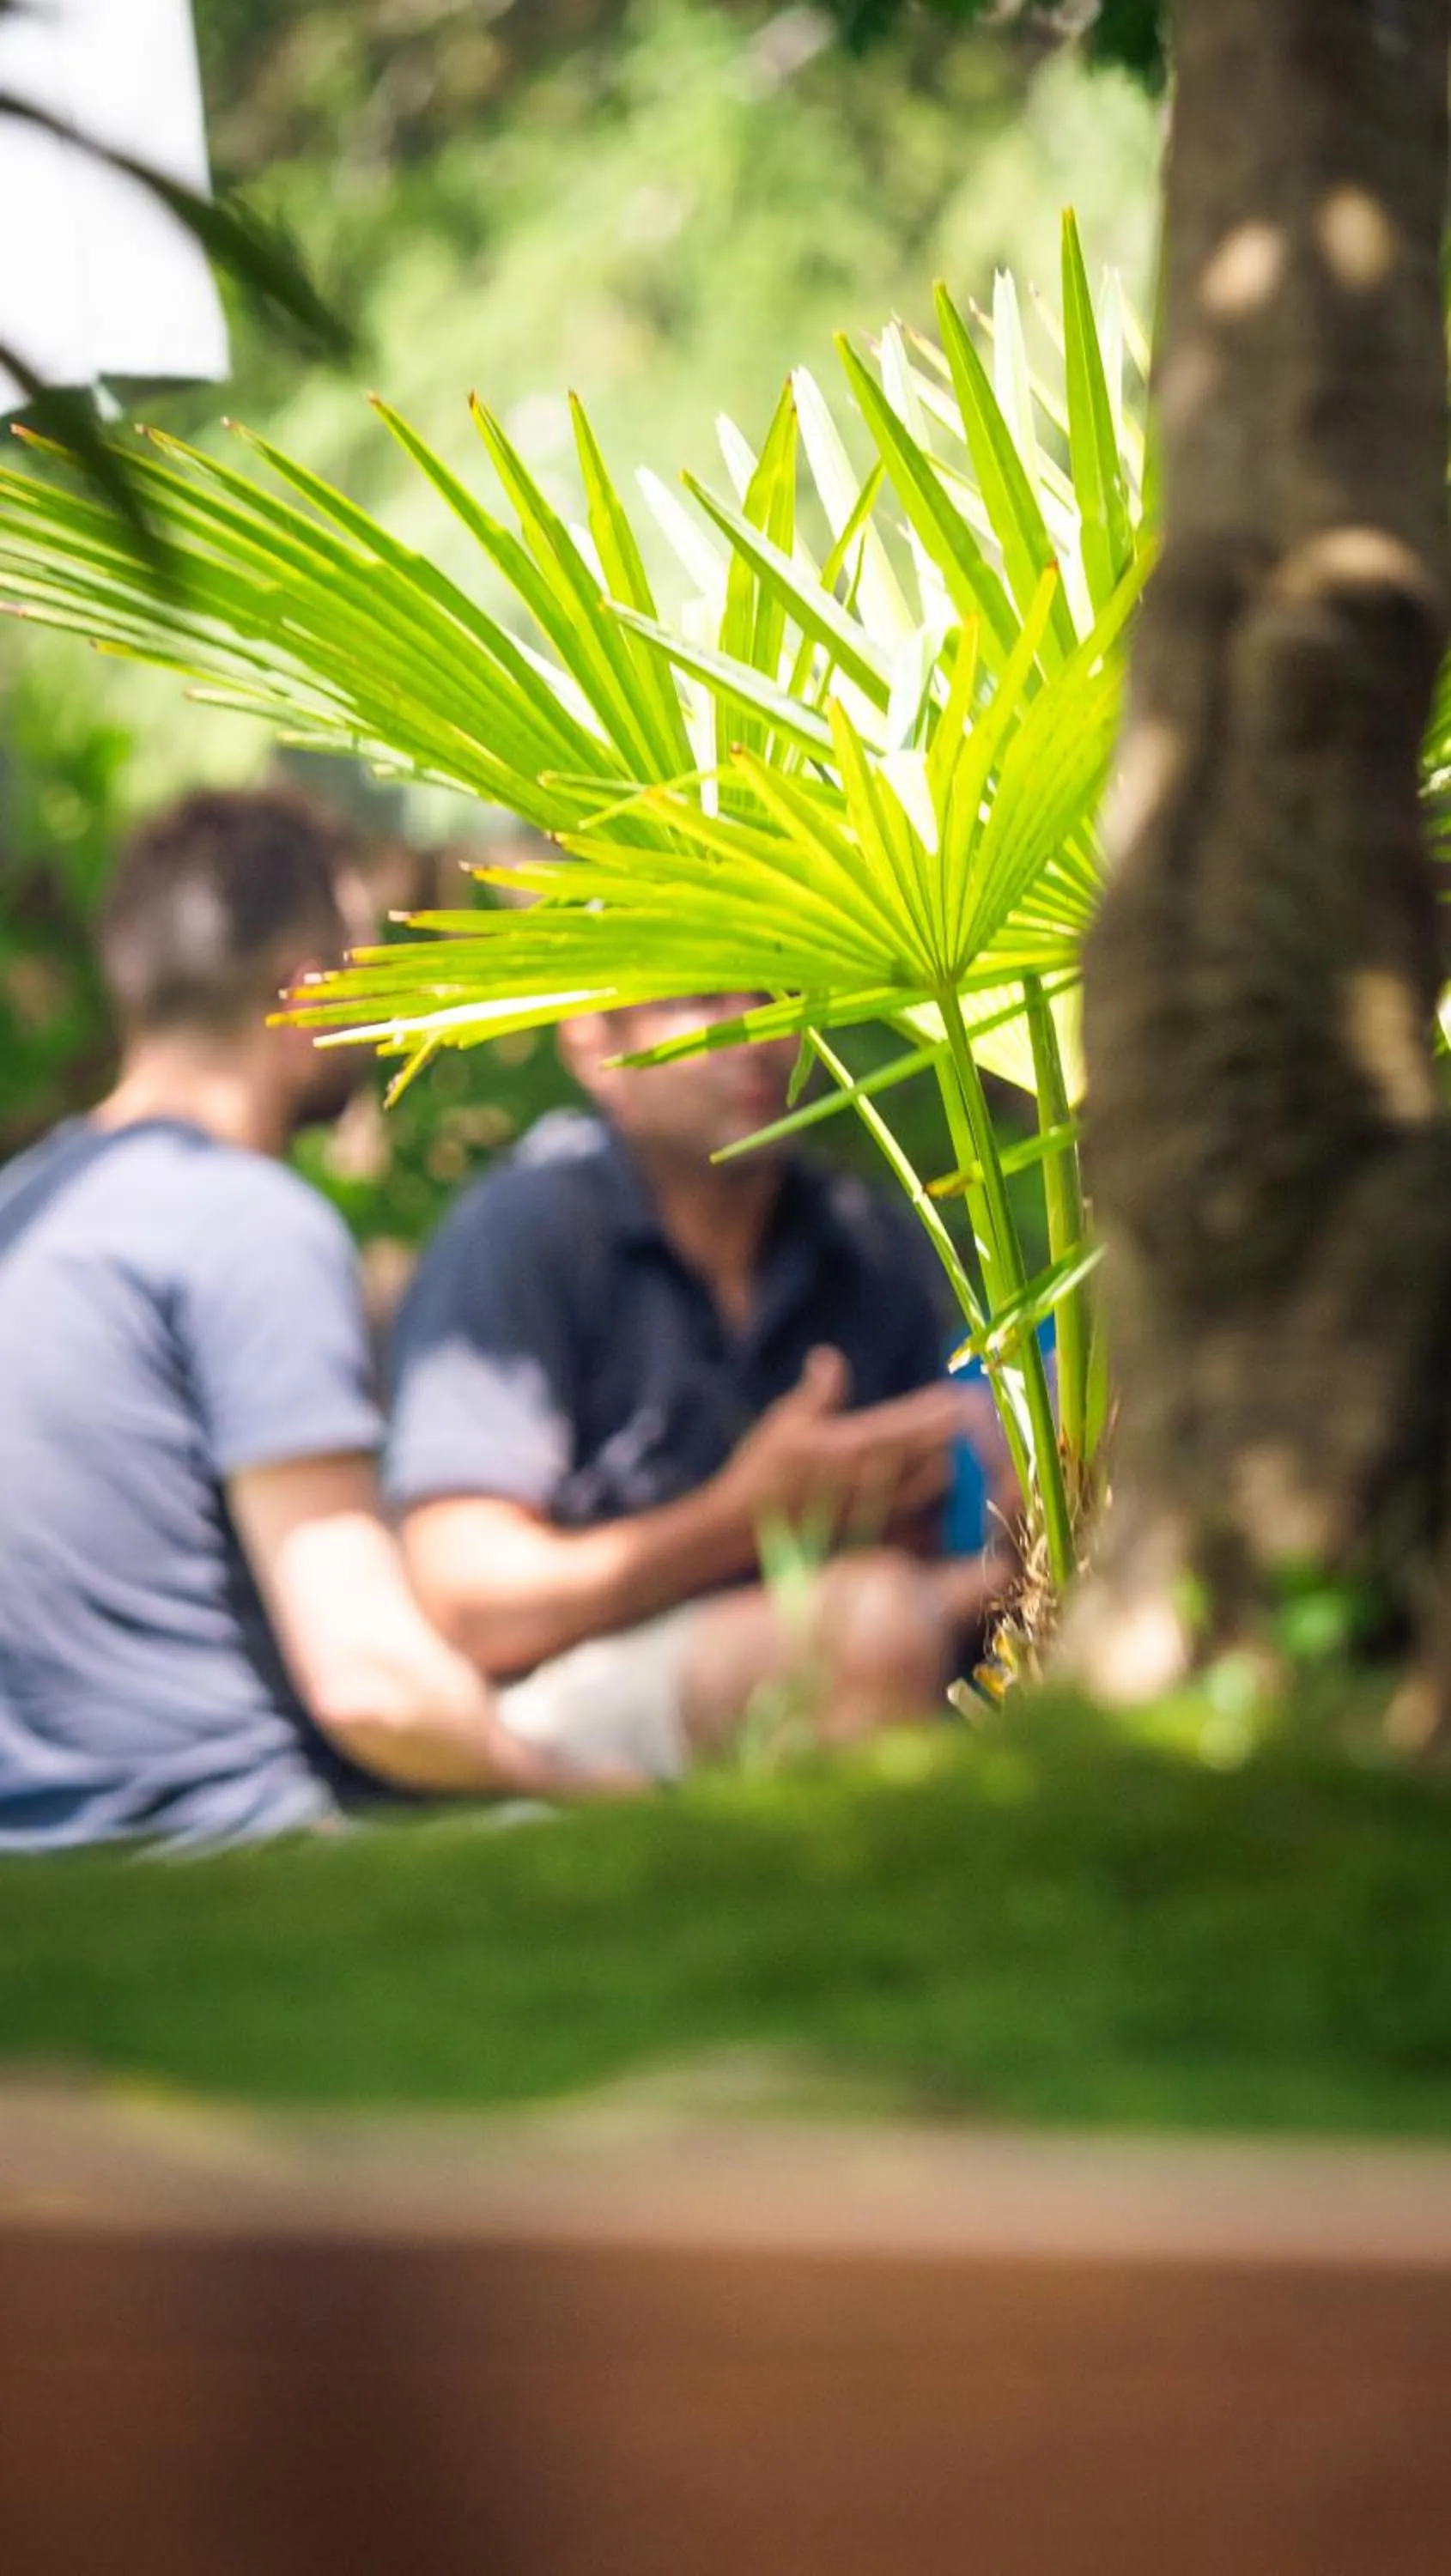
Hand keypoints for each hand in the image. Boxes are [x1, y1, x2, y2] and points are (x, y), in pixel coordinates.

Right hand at [715, 1345, 967, 1543]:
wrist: (742, 1527)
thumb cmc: (760, 1470)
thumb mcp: (784, 1420)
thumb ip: (818, 1390)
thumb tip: (830, 1357)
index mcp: (851, 1446)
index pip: (909, 1422)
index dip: (940, 1408)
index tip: (962, 1394)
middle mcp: (870, 1479)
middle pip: (933, 1454)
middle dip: (957, 1434)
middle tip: (977, 1417)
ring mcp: (874, 1509)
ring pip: (932, 1487)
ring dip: (950, 1463)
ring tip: (960, 1446)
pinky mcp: (873, 1532)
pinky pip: (919, 1516)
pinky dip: (935, 1498)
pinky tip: (941, 1487)